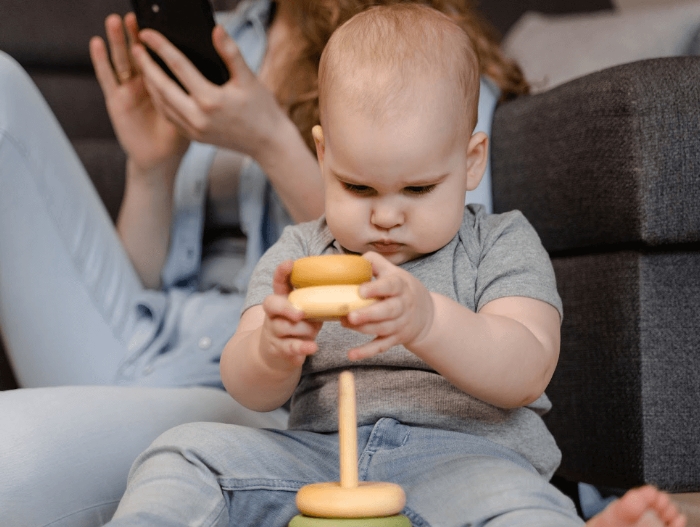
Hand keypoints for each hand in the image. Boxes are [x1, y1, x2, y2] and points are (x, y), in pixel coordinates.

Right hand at [89, 13, 189, 174]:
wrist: (161, 160)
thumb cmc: (178, 136)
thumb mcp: (192, 109)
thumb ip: (194, 89)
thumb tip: (211, 65)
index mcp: (164, 84)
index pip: (160, 57)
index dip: (158, 40)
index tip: (159, 21)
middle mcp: (145, 83)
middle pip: (139, 54)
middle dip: (136, 34)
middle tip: (135, 15)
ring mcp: (129, 90)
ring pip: (122, 60)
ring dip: (118, 40)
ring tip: (116, 21)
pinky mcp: (116, 101)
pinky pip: (107, 78)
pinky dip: (101, 61)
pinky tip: (97, 43)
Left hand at [132, 24, 288, 159]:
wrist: (269, 143)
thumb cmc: (262, 110)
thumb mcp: (249, 79)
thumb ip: (231, 53)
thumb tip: (216, 30)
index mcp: (211, 100)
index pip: (178, 67)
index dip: (161, 47)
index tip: (147, 34)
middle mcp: (198, 117)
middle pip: (162, 86)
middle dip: (146, 65)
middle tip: (135, 47)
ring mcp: (194, 129)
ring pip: (162, 103)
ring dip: (149, 84)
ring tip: (142, 66)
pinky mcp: (194, 137)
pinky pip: (169, 117)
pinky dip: (160, 101)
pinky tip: (156, 90)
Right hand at [259, 261, 322, 370]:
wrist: (277, 353)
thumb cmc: (299, 326)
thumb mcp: (306, 310)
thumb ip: (318, 300)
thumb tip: (348, 288)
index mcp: (281, 299)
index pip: (278, 282)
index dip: (282, 272)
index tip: (290, 263)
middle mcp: (273, 313)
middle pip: (272, 305)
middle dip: (287, 308)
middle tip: (300, 313)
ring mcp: (273, 331)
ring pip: (285, 327)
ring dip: (303, 330)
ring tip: (313, 331)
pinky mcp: (278, 348)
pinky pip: (290, 347)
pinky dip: (302, 346)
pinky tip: (313, 346)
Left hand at [343, 252, 434, 359]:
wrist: (426, 314)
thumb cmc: (402, 289)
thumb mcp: (394, 272)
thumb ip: (375, 262)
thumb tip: (355, 258)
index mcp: (401, 286)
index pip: (391, 286)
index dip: (377, 288)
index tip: (361, 290)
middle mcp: (403, 306)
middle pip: (388, 311)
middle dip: (369, 314)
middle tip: (351, 315)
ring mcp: (400, 324)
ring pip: (382, 329)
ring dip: (363, 328)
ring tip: (345, 323)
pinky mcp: (395, 339)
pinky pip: (381, 346)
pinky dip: (366, 352)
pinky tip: (352, 355)